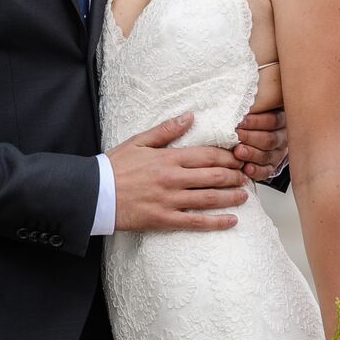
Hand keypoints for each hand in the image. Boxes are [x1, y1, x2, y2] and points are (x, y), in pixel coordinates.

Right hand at [109, 113, 247, 231]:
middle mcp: (173, 179)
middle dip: (234, 176)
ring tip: (244, 195)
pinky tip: (232, 221)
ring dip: (231, 197)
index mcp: (168, 158)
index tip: (237, 157)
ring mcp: (170, 200)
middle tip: (244, 176)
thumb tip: (189, 116)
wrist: (94, 193)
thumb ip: (165, 130)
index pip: (206, 155)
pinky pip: (196, 222)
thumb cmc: (115, 167)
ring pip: (209, 199)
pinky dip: (217, 222)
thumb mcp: (138, 141)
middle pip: (214, 176)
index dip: (226, 157)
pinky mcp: (165, 219)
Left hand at [235, 107, 288, 182]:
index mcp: (280, 120)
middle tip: (237, 135)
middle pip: (270, 139)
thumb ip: (252, 105)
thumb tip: (235, 96)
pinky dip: (256, 171)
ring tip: (238, 152)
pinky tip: (247, 169)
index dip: (257, 121)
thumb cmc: (250, 118)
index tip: (241, 120)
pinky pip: (266, 171)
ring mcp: (277, 154)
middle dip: (251, 138)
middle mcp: (281, 137)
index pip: (273, 120)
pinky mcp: (271, 167)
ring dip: (251, 154)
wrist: (254, 133)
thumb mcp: (256, 107)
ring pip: (267, 156)